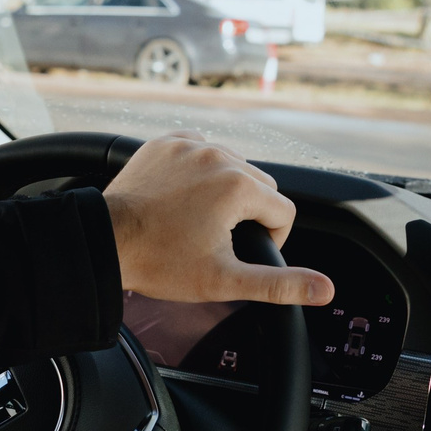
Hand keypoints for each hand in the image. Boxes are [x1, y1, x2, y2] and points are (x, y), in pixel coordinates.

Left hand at [102, 131, 332, 306]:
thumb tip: (325, 289)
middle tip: (216, 239)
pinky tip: (183, 197)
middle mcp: (218, 155)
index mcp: (238, 186)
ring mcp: (190, 144)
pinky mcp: (166, 142)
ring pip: (232, 166)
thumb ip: (279, 284)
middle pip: (260, 186)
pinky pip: (201, 151)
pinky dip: (199, 172)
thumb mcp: (225, 280)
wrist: (105, 242)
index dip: (270, 239)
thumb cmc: (160, 262)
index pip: (283, 212)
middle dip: (248, 214)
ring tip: (197, 220)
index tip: (239, 252)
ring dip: (225, 191)